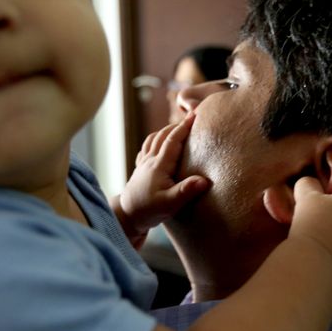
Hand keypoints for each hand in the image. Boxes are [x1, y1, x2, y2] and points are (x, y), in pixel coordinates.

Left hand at [116, 113, 210, 241]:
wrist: (126, 216)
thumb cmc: (148, 210)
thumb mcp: (170, 204)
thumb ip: (186, 191)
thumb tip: (204, 181)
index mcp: (159, 165)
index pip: (173, 140)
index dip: (184, 127)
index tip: (195, 115)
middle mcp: (150, 160)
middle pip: (163, 135)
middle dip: (177, 125)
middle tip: (191, 117)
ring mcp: (144, 164)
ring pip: (154, 139)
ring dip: (166, 130)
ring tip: (178, 126)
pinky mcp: (140, 169)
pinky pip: (147, 147)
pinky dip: (156, 139)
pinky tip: (160, 141)